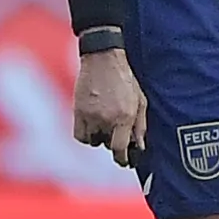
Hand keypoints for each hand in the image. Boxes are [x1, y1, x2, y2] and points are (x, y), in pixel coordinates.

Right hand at [73, 46, 148, 164]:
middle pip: (107, 144)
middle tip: (117, 130)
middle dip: (114, 141)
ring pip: (94, 141)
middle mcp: (106, 118)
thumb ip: (140, 125)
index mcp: (124, 116)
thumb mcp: (141, 100)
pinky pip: (80, 136)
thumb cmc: (125, 78)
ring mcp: (90, 115)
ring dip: (100, 137)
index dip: (122, 159)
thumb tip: (140, 147)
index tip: (124, 160)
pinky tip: (92, 126)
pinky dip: (86, 135)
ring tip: (105, 124)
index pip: (119, 149)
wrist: (103, 58)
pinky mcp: (78, 111)